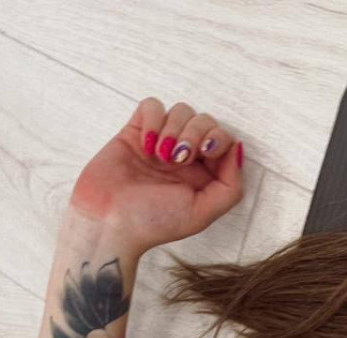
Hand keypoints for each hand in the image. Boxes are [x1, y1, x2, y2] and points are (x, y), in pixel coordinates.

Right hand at [69, 97, 243, 253]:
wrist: (109, 221)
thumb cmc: (154, 223)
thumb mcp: (202, 213)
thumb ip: (230, 186)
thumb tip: (238, 149)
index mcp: (204, 175)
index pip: (223, 139)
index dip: (217, 138)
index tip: (206, 152)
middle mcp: (185, 157)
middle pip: (205, 120)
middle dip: (195, 132)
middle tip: (178, 158)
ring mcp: (161, 143)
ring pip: (181, 110)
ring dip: (174, 129)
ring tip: (160, 156)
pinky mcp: (136, 132)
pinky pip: (152, 105)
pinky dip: (154, 119)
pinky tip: (146, 144)